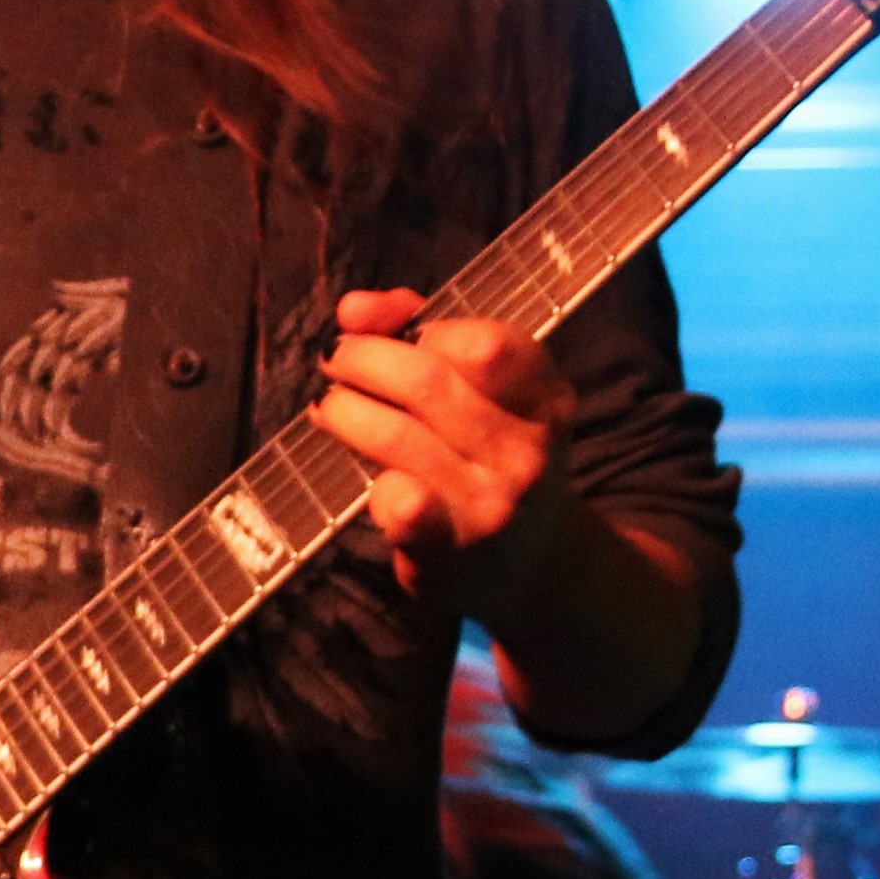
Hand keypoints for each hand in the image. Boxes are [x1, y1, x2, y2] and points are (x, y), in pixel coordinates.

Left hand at [315, 288, 580, 616]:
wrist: (533, 570)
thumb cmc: (493, 462)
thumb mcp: (490, 396)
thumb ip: (428, 334)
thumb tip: (353, 308)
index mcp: (547, 398)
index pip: (484, 343)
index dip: (416, 326)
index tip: (383, 330)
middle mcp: (528, 449)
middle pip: (426, 380)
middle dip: (361, 359)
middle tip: (336, 362)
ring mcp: (491, 502)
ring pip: (396, 434)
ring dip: (344, 411)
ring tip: (333, 407)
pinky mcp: (450, 548)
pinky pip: (395, 498)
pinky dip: (369, 481)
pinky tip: (368, 478)